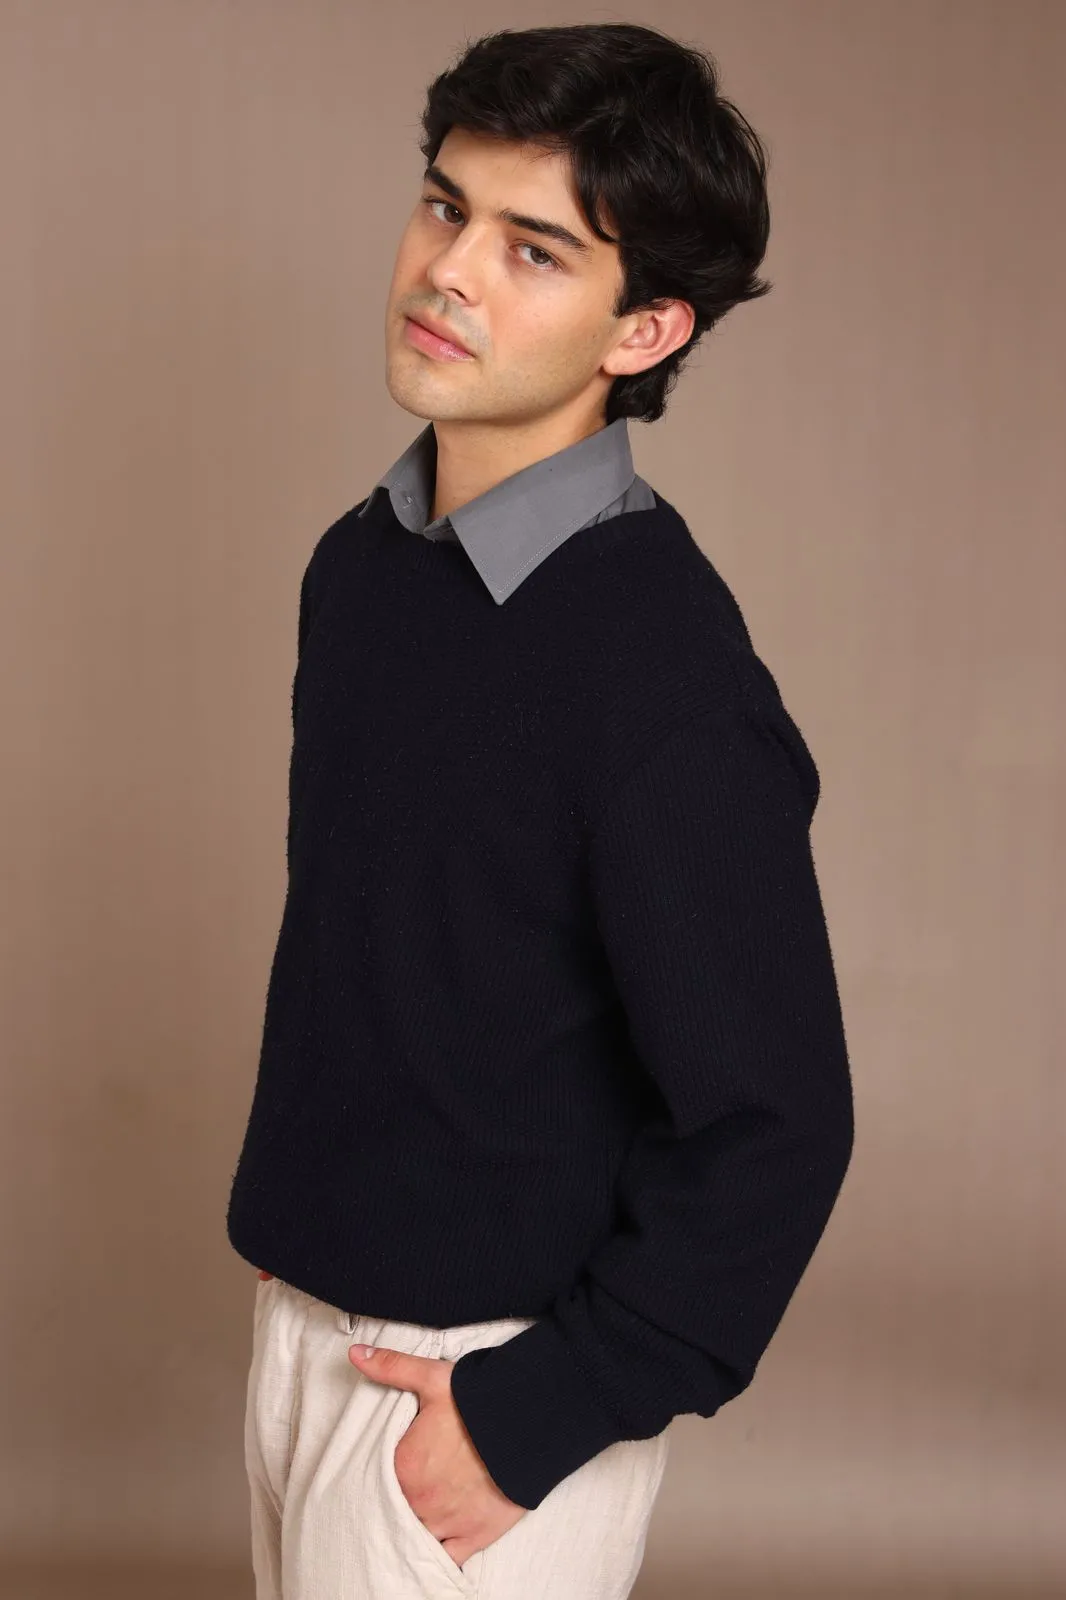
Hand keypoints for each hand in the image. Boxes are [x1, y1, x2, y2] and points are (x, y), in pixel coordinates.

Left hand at [348, 1341, 527, 1567]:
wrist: (529, 1423)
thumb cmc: (478, 1402)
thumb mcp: (431, 1378)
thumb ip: (390, 1367)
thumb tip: (354, 1354)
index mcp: (402, 1468)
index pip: (374, 1481)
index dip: (377, 1477)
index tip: (386, 1471)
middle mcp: (418, 1503)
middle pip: (393, 1514)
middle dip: (394, 1506)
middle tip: (403, 1494)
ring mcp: (446, 1524)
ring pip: (415, 1539)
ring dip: (412, 1531)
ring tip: (415, 1521)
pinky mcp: (473, 1537)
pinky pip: (446, 1562)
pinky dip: (437, 1559)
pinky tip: (432, 1553)